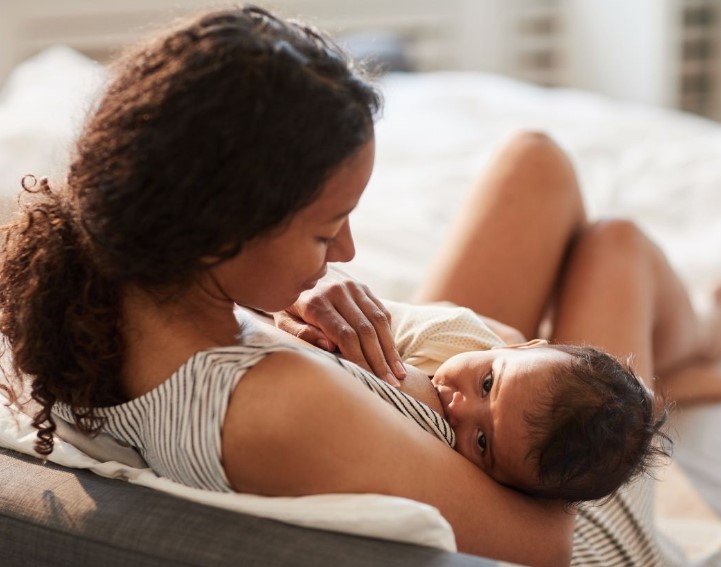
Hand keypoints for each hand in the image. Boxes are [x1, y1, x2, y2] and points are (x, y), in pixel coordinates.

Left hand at [273, 268, 406, 385]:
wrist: (295, 271)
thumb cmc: (287, 306)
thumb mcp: (282, 320)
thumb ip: (300, 333)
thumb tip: (329, 346)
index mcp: (316, 302)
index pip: (346, 335)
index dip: (360, 359)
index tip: (370, 379)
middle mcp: (337, 291)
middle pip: (366, 330)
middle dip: (379, 360)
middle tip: (391, 384)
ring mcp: (353, 287)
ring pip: (378, 321)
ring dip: (390, 350)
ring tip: (399, 374)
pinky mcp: (363, 287)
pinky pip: (381, 311)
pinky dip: (389, 334)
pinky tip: (393, 355)